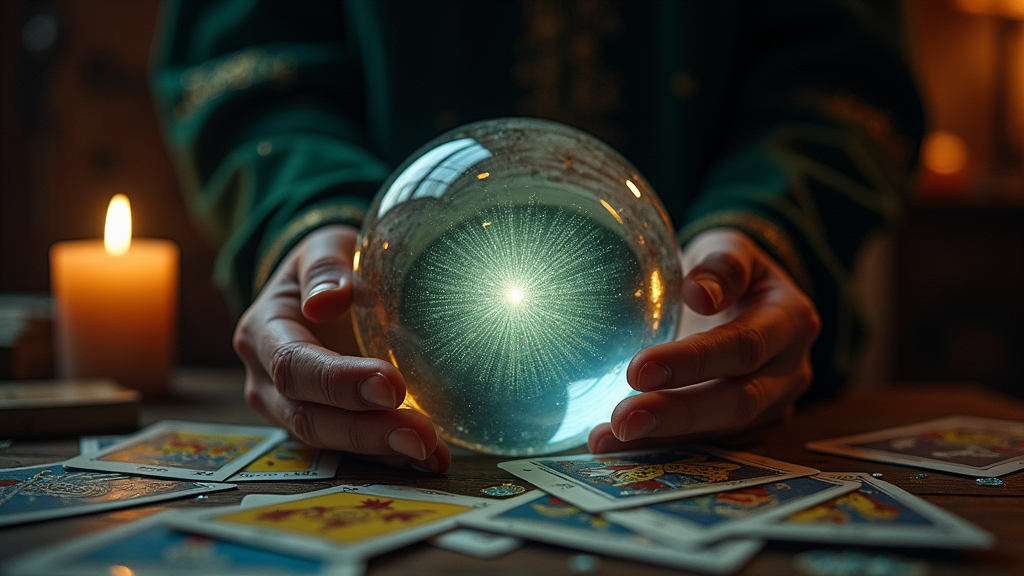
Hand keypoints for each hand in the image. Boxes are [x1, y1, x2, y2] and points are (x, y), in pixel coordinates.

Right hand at [234, 224, 449, 471]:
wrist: (323, 289)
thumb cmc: (326, 266)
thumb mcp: (323, 248)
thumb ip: (324, 267)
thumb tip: (327, 300)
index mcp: (262, 332)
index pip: (293, 364)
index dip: (338, 381)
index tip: (390, 385)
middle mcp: (267, 381)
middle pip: (309, 416)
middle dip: (366, 431)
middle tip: (420, 435)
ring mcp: (290, 410)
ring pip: (330, 441)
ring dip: (382, 450)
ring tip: (432, 451)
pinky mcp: (324, 427)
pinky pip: (352, 449)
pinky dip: (391, 456)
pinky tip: (432, 457)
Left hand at [588, 228, 820, 451]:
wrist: (743, 291)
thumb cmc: (728, 267)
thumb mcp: (730, 247)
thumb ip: (722, 265)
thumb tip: (699, 293)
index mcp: (790, 320)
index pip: (744, 346)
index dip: (694, 362)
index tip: (640, 369)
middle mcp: (790, 369)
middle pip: (738, 401)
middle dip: (676, 413)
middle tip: (622, 419)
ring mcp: (773, 404)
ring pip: (721, 431)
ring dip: (660, 438)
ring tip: (605, 438)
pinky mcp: (748, 427)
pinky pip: (705, 441)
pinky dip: (657, 445)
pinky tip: (612, 445)